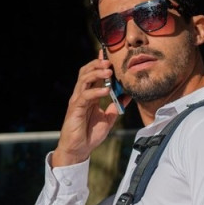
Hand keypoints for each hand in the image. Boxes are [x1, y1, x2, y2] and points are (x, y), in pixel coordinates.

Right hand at [52, 52, 130, 166]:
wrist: (79, 150)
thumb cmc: (90, 134)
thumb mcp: (108, 118)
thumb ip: (116, 106)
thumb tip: (128, 96)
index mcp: (89, 96)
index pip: (92, 74)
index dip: (98, 63)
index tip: (107, 54)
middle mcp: (81, 95)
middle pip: (86, 72)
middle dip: (97, 64)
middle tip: (109, 61)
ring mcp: (77, 101)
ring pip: (84, 80)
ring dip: (96, 74)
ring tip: (108, 72)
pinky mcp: (75, 109)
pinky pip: (85, 97)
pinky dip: (96, 92)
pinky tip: (106, 91)